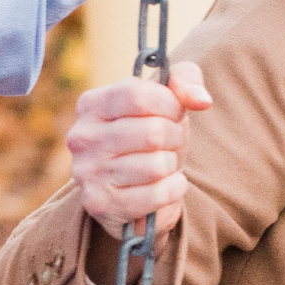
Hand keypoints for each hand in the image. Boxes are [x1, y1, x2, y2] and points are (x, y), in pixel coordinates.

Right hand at [68, 61, 211, 254]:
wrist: (132, 184)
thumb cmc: (150, 131)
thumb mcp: (166, 97)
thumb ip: (185, 80)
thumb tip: (201, 99)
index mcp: (91, 104)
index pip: (139, 96)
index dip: (170, 105)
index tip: (175, 112)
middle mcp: (82, 137)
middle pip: (152, 133)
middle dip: (176, 137)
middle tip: (171, 142)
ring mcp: (88, 173)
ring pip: (157, 166)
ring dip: (173, 164)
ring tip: (164, 163)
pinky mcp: (102, 204)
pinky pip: (158, 194)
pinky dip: (174, 189)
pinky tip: (165, 184)